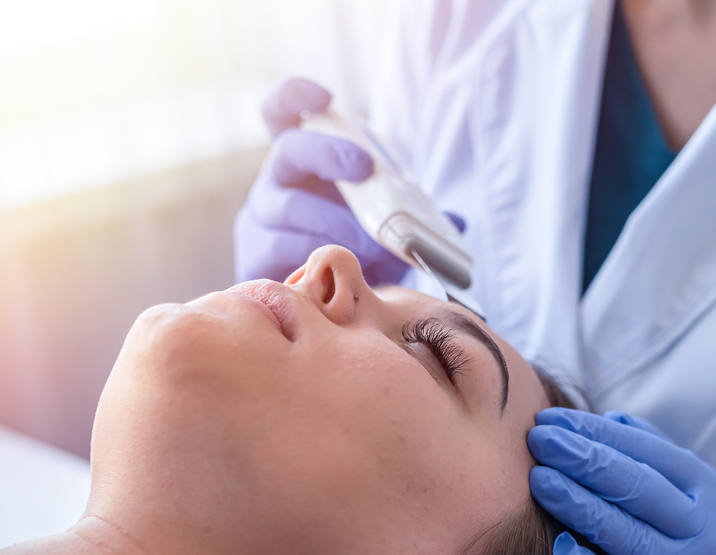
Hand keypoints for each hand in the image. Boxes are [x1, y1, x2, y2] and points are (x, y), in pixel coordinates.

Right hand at [233, 78, 409, 285]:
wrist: (315, 298)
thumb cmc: (349, 246)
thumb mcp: (381, 221)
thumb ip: (414, 214)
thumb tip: (459, 222)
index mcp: (304, 159)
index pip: (281, 111)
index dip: (295, 97)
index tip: (324, 96)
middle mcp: (276, 180)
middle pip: (288, 151)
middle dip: (330, 155)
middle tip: (365, 170)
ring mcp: (261, 217)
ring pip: (290, 208)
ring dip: (335, 223)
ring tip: (369, 244)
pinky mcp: (256, 255)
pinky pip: (281, 249)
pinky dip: (316, 257)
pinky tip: (341, 268)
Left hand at [528, 408, 715, 554]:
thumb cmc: (657, 524)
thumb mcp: (663, 483)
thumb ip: (637, 448)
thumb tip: (607, 418)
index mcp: (707, 490)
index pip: (650, 453)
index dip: (597, 433)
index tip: (549, 419)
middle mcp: (703, 534)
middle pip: (641, 491)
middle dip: (585, 461)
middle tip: (539, 440)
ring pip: (631, 540)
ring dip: (581, 507)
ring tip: (540, 481)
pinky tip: (560, 548)